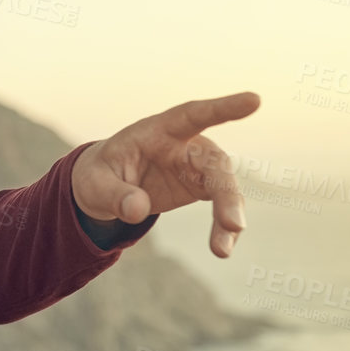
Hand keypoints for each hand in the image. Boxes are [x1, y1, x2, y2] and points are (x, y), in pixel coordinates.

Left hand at [70, 92, 260, 257]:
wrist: (105, 187)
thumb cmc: (99, 175)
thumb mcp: (95, 185)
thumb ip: (115, 195)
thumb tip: (137, 211)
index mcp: (157, 131)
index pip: (192, 114)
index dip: (223, 108)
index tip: (254, 100)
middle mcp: (184, 145)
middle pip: (215, 162)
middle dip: (227, 193)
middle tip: (234, 225)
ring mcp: (196, 166)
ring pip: (225, 187)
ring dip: (229, 216)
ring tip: (222, 250)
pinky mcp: (201, 187)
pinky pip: (222, 205)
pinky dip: (224, 227)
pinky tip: (223, 247)